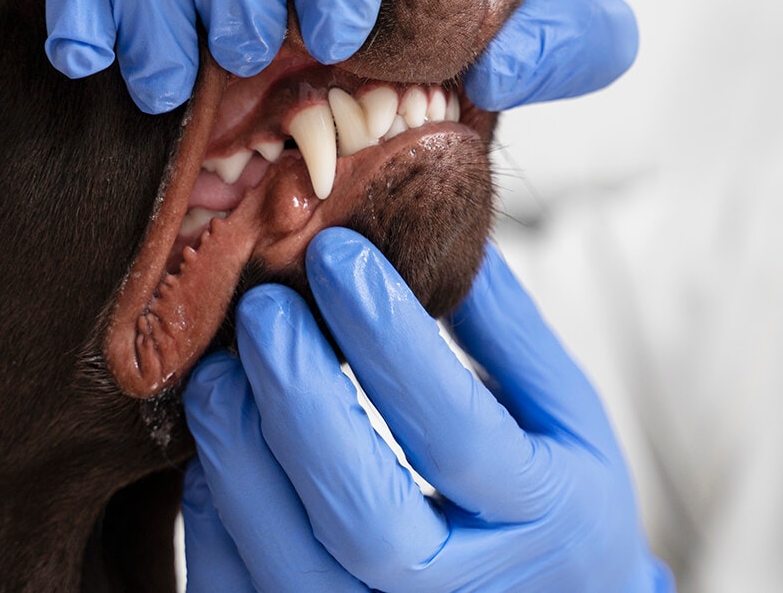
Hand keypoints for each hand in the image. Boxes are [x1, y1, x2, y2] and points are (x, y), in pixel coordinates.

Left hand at [180, 228, 671, 590]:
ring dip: (240, 461)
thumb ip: (509, 334)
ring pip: (292, 570)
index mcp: (541, 518)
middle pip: (365, 518)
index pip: (455, 431)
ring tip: (219, 372)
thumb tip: (438, 224)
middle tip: (262, 308)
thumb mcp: (567, 418)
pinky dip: (216, 526)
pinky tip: (215, 452)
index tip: (337, 253)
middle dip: (300, 403)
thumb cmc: (557, 506)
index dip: (390, 340)